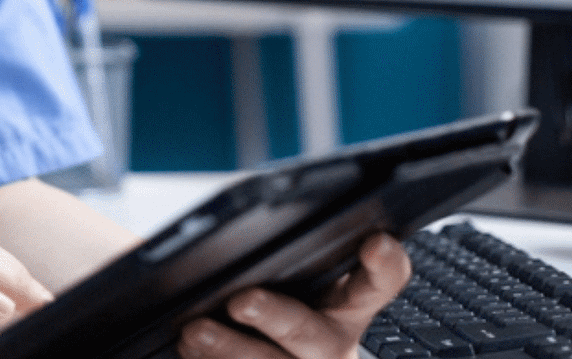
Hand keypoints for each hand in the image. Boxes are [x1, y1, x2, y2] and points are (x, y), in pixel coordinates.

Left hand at [177, 233, 411, 358]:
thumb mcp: (297, 278)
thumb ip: (283, 252)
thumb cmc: (284, 308)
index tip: (373, 243)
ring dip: (230, 350)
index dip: (383, 264)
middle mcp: (331, 345)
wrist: (282, 358)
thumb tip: (235, 225)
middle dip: (275, 316)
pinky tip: (187, 351)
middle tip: (242, 299)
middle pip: (311, 333)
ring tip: (195, 333)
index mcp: (348, 306)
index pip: (380, 281)